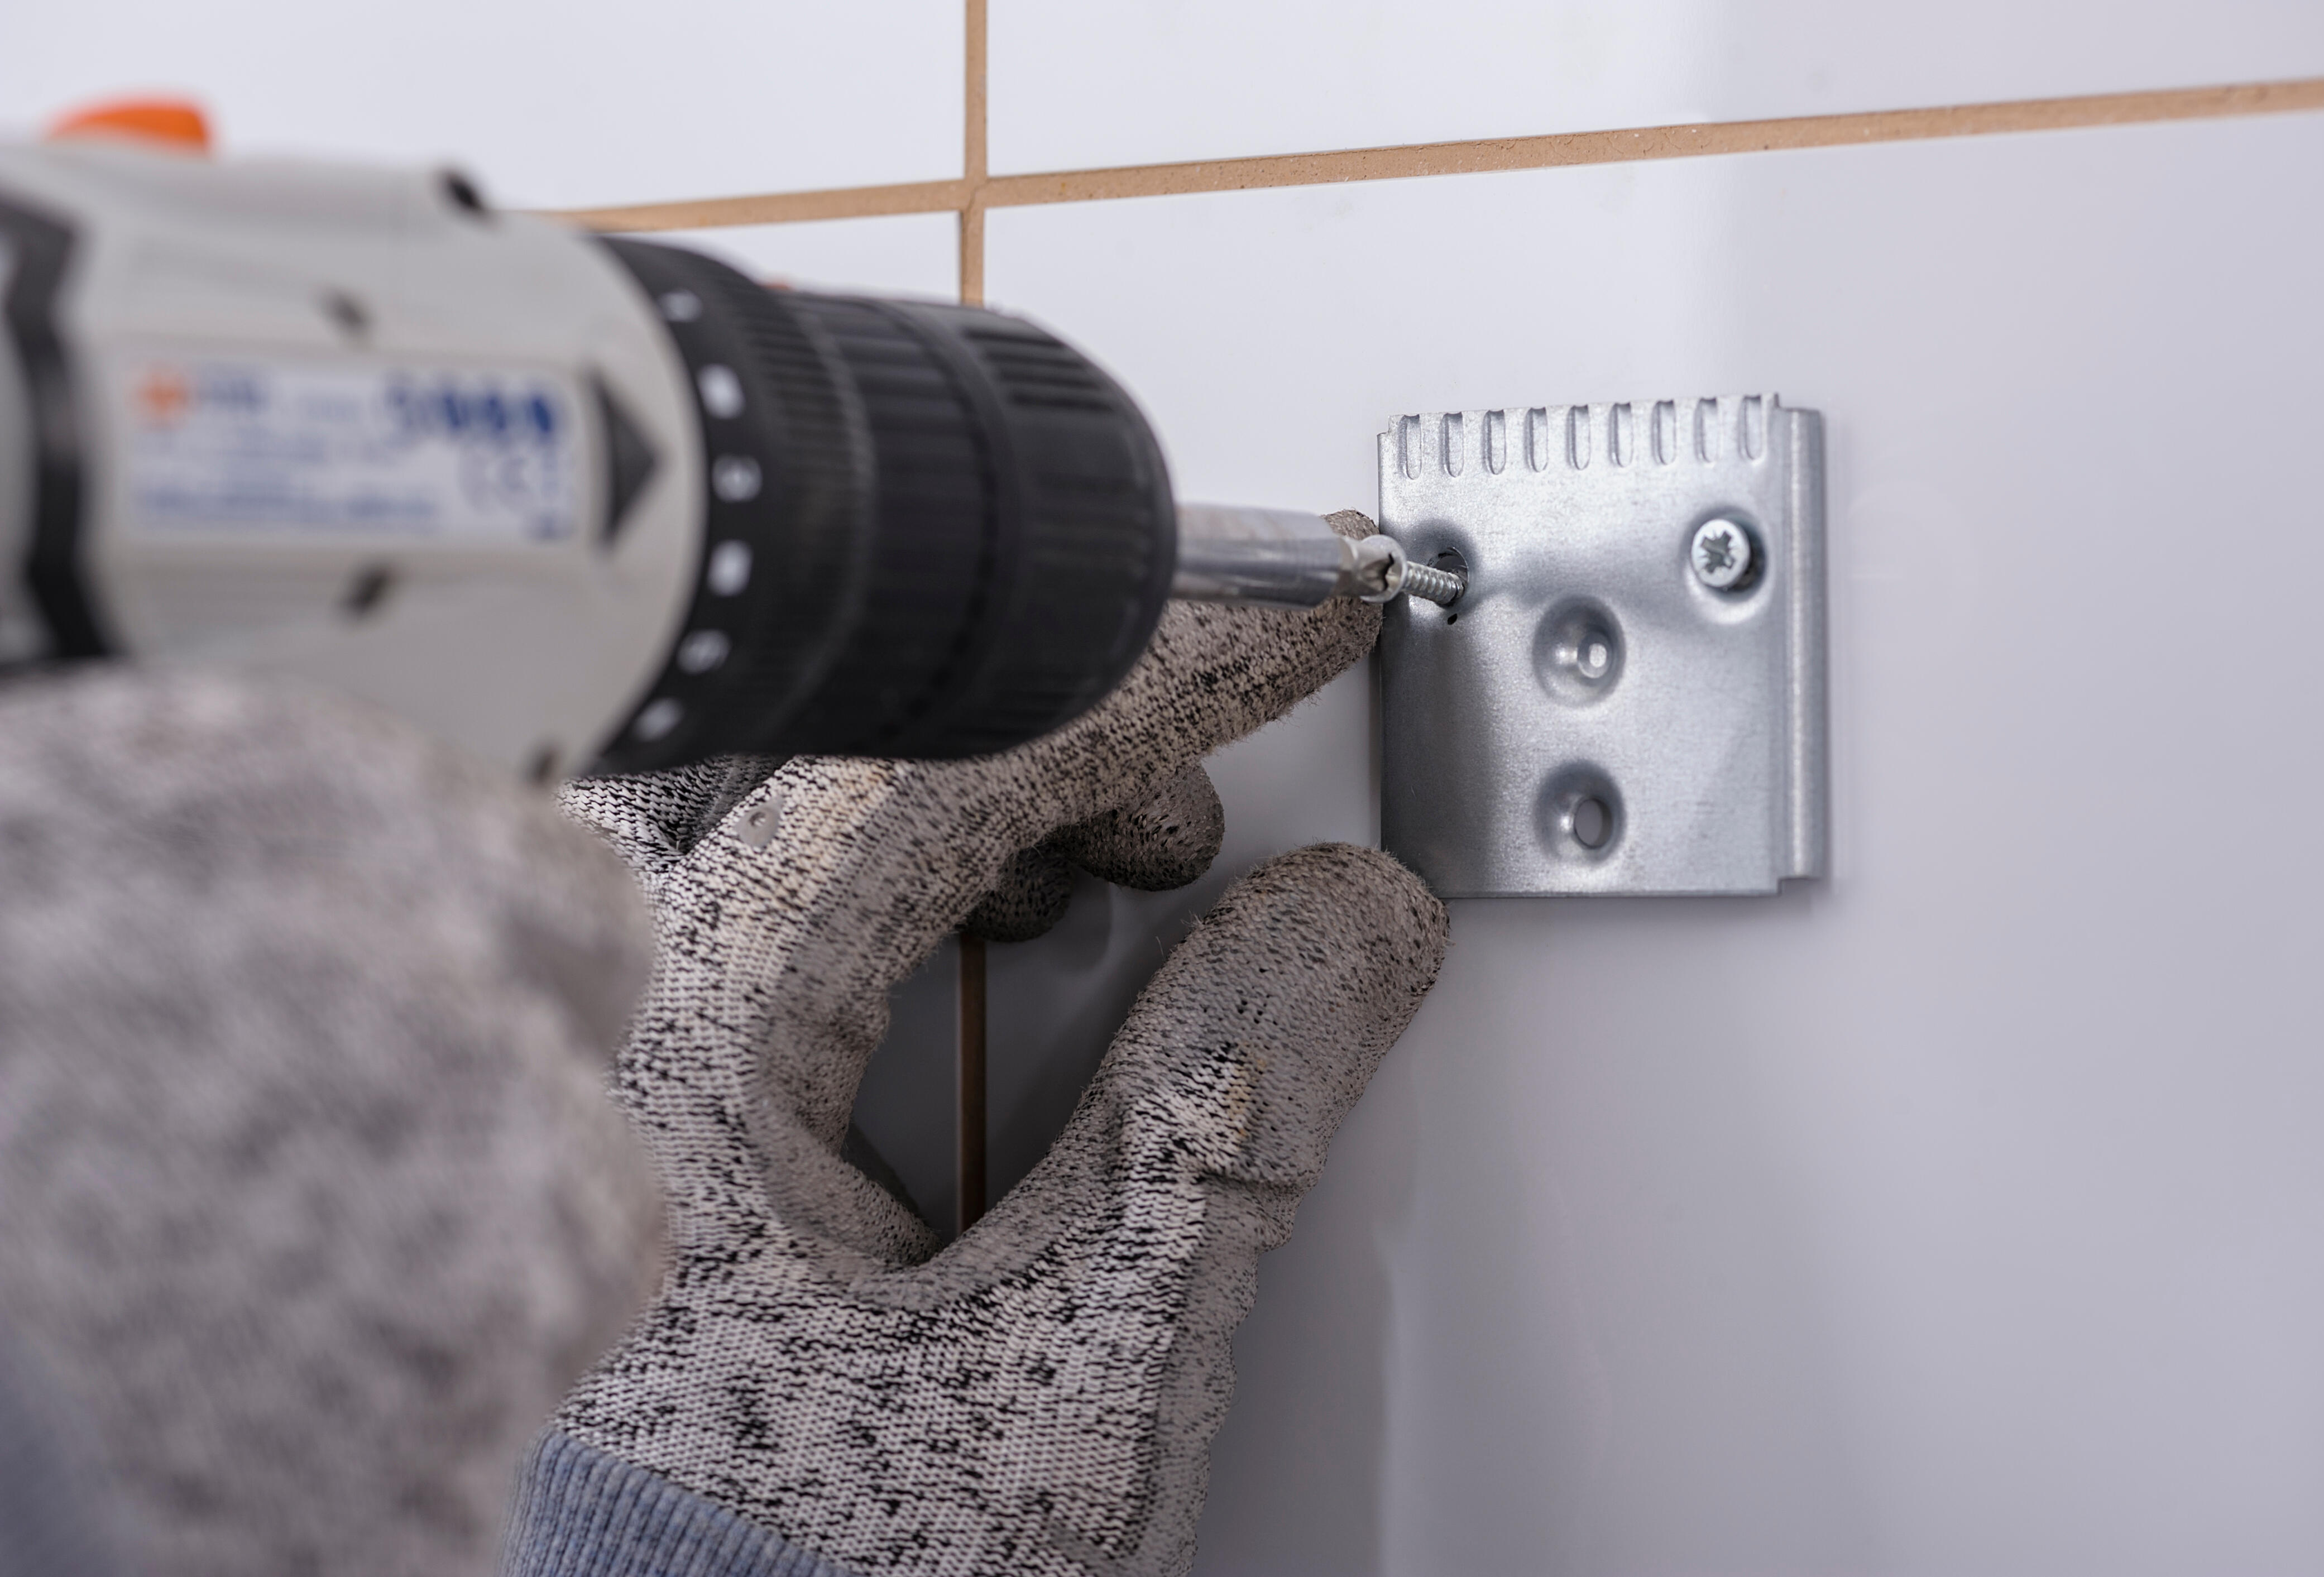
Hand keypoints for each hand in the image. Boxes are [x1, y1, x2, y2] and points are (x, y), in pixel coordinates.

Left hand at [517, 518, 1450, 1576]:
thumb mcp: (1066, 1382)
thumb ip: (1217, 1134)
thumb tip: (1345, 925)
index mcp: (677, 1068)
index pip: (938, 770)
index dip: (1146, 665)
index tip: (1286, 612)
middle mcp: (596, 1041)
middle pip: (823, 743)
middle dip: (1044, 731)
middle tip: (1205, 792)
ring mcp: (594, 1078)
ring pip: (770, 816)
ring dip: (964, 809)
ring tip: (1110, 877)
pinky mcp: (621, 1130)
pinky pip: (741, 915)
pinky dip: (894, 892)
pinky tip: (982, 965)